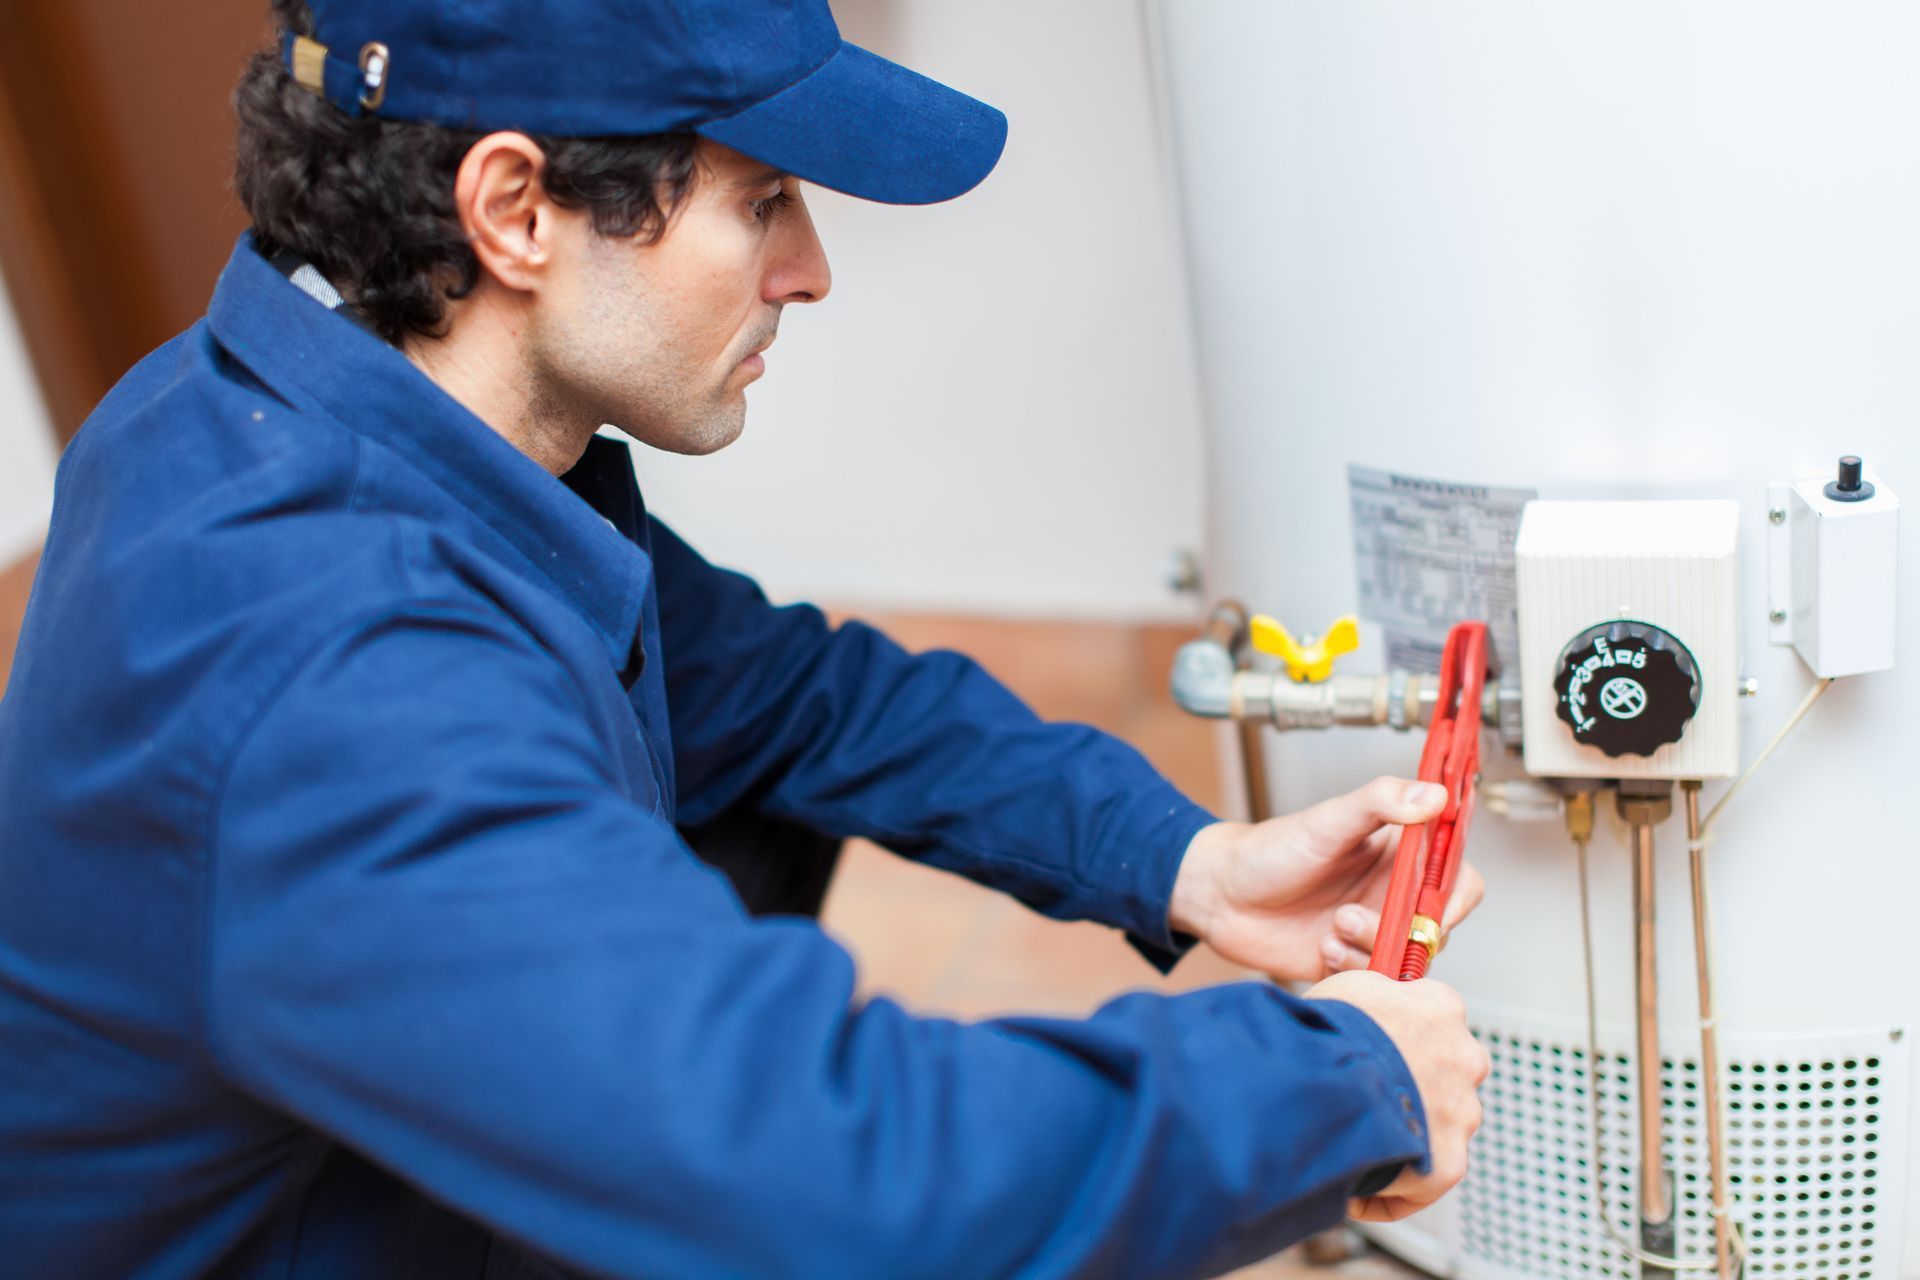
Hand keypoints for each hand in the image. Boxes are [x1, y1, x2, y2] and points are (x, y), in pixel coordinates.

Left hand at [1168, 777, 1484, 984]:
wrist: (1220, 895)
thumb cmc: (1270, 850)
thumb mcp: (1327, 819)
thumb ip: (1381, 801)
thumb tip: (1434, 794)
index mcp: (1398, 856)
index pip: (1458, 880)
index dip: (1453, 899)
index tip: (1427, 908)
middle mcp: (1392, 896)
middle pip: (1436, 928)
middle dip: (1404, 933)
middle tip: (1354, 918)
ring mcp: (1373, 932)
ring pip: (1408, 960)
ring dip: (1372, 950)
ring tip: (1331, 929)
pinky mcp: (1351, 963)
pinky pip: (1376, 982)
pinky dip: (1353, 970)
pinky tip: (1322, 949)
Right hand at [1305, 968, 1489, 1220]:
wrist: (1329, 1080)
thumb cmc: (1332, 1029)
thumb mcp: (1352, 986)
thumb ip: (1378, 994)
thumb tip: (1377, 1002)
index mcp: (1442, 1007)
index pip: (1434, 1018)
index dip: (1401, 1035)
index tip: (1376, 1047)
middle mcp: (1465, 1057)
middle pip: (1444, 1074)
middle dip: (1413, 1085)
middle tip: (1366, 1095)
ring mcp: (1462, 1112)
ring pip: (1438, 1125)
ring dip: (1406, 1133)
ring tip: (1355, 1141)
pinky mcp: (1450, 1164)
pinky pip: (1422, 1182)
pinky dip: (1392, 1189)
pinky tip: (1355, 1190)